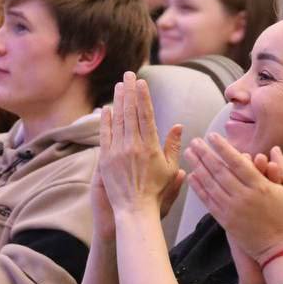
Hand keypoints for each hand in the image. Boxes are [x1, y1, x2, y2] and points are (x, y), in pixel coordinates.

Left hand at [99, 72, 184, 219]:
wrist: (135, 208)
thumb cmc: (156, 190)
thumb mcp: (170, 168)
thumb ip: (173, 145)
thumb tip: (177, 125)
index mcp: (150, 146)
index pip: (146, 115)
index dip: (143, 96)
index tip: (141, 82)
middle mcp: (133, 145)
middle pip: (130, 112)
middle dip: (130, 91)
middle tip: (128, 74)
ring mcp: (118, 151)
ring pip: (117, 120)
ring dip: (118, 101)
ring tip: (119, 85)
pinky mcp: (106, 159)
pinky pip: (105, 135)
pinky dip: (106, 120)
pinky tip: (107, 108)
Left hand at [185, 134, 282, 263]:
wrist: (281, 251)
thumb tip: (275, 149)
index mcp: (260, 186)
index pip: (237, 162)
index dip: (223, 148)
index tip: (212, 136)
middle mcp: (243, 196)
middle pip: (219, 171)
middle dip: (205, 154)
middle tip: (194, 141)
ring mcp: (232, 210)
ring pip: (211, 185)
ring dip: (198, 167)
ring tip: (189, 154)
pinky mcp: (226, 221)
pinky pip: (209, 202)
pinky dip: (199, 189)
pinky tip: (192, 177)